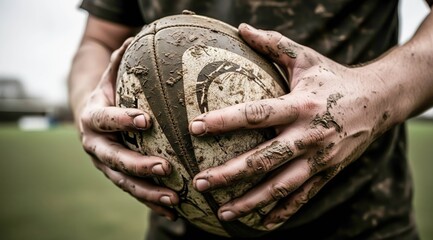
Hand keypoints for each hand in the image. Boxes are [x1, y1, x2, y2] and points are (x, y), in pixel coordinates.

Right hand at [79, 38, 178, 219]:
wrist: (90, 117)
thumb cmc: (109, 92)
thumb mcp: (111, 76)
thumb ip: (120, 62)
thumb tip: (136, 38)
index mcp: (92, 117)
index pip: (104, 119)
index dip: (122, 120)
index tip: (146, 120)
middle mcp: (94, 144)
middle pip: (113, 159)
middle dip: (138, 165)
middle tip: (165, 167)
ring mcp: (104, 164)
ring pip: (123, 182)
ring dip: (148, 192)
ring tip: (174, 199)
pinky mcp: (116, 176)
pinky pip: (133, 192)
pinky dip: (151, 202)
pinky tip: (173, 211)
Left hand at [189, 24, 394, 228]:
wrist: (380, 100)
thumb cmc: (335, 77)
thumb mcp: (305, 57)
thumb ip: (273, 43)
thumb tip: (241, 28)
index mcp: (300, 105)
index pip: (256, 114)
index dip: (224, 121)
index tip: (195, 127)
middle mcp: (309, 135)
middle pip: (264, 159)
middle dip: (229, 174)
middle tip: (199, 183)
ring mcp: (320, 159)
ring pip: (281, 187)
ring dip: (250, 202)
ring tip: (222, 212)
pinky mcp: (327, 173)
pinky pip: (302, 198)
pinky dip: (282, 213)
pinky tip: (261, 225)